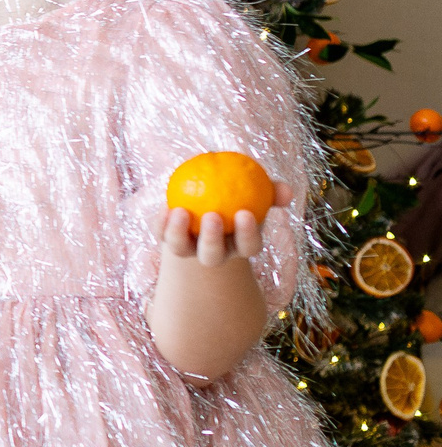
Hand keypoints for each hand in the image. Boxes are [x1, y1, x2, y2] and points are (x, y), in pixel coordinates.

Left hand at [153, 179, 286, 266]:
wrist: (207, 204)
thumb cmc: (240, 199)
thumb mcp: (258, 194)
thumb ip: (273, 192)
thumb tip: (286, 191)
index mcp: (240, 245)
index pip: (248, 246)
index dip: (247, 234)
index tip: (245, 213)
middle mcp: (214, 253)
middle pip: (213, 256)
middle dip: (212, 240)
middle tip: (212, 215)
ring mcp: (189, 249)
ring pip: (181, 249)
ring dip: (179, 233)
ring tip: (181, 211)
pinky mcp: (167, 240)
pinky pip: (161, 233)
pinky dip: (161, 222)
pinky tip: (165, 205)